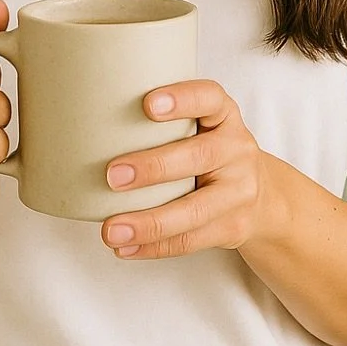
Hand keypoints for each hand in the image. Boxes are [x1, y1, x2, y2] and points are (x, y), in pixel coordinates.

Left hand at [101, 81, 272, 258]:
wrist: (261, 197)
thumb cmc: (209, 152)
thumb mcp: (200, 126)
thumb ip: (162, 123)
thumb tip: (84, 125)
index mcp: (224, 116)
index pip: (210, 98)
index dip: (182, 99)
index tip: (147, 104)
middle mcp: (237, 149)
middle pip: (199, 156)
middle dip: (153, 167)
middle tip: (112, 175)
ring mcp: (239, 191)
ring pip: (194, 210)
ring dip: (148, 222)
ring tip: (111, 230)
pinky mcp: (233, 228)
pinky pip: (191, 241)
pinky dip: (154, 247)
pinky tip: (126, 248)